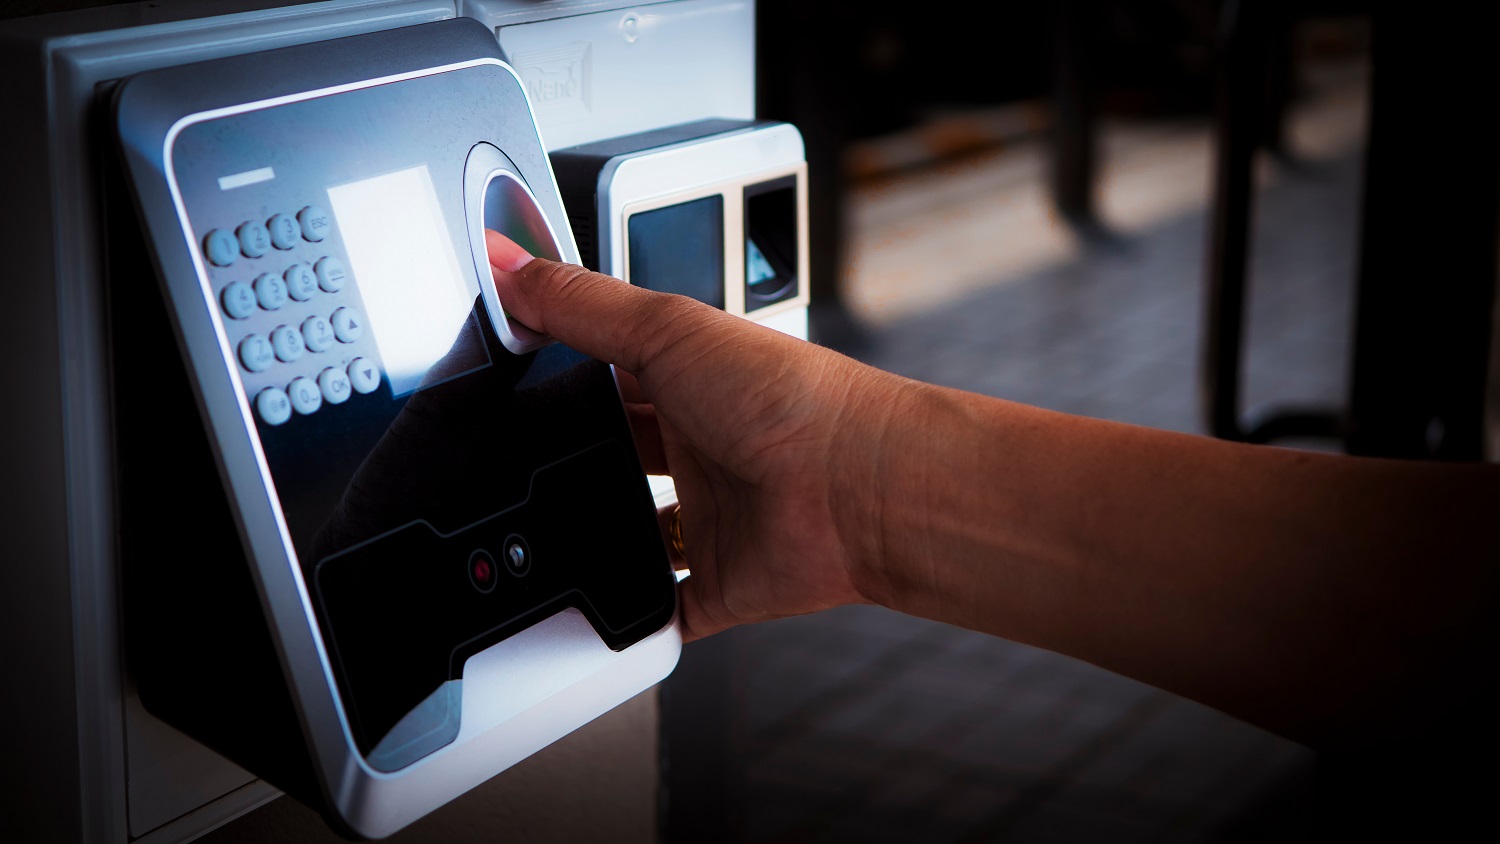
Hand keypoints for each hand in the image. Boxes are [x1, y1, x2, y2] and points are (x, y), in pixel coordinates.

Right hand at [485, 230, 902, 639]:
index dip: (561, 370)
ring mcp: (713, 517)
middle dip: (577, 455)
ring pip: (639, 530)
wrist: (859, 488)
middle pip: (622, 451)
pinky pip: (665, 608)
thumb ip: (582, 304)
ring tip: (545, 536)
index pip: (612, 370)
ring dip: (602, 534)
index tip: (507, 371)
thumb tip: (509, 263)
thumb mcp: (666, 331)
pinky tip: (598, 617)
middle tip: (519, 461)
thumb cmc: (790, 399)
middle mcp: (704, 447)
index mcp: (691, 379)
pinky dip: (634, 619)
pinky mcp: (720, 582)